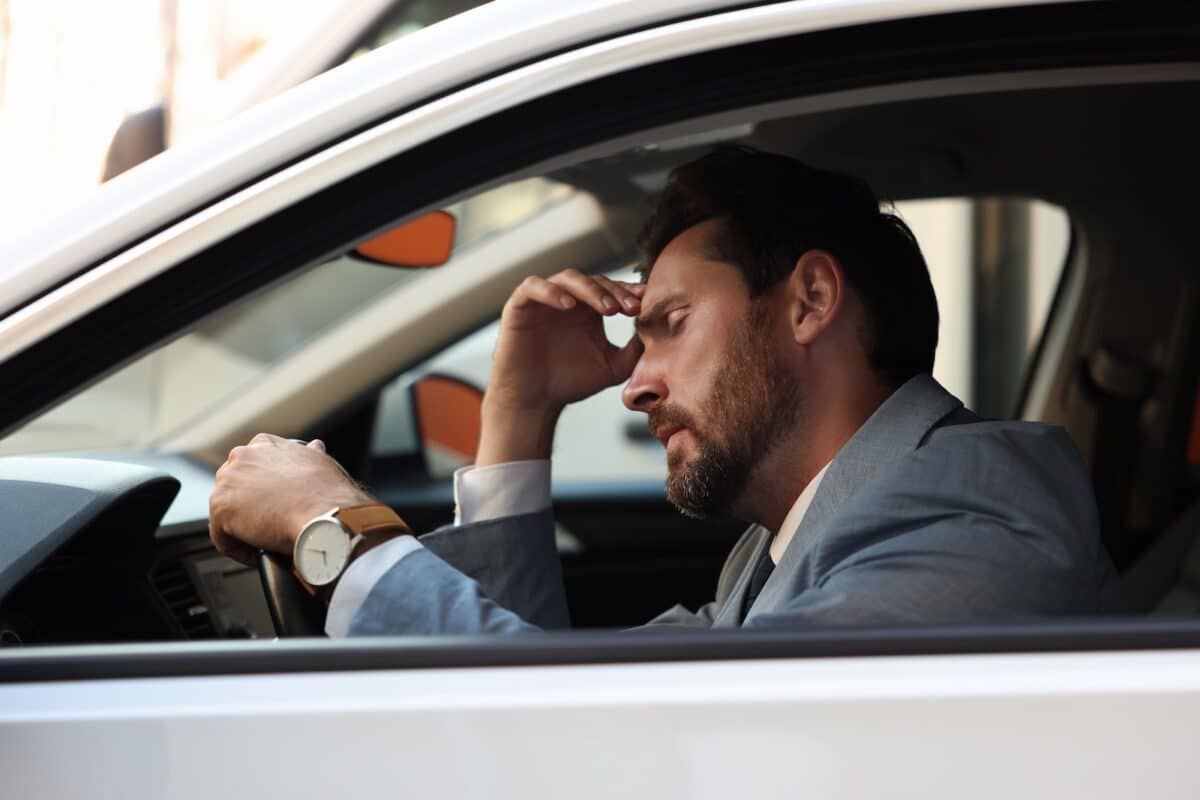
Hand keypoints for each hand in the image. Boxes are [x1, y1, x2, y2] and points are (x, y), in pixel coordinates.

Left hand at [208, 434, 374, 564]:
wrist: (325, 517)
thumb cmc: (329, 494)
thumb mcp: (321, 463)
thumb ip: (310, 455)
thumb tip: (315, 448)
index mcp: (264, 444)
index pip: (252, 467)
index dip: (263, 490)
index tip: (277, 504)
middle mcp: (242, 457)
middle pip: (235, 489)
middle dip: (250, 508)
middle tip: (271, 524)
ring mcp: (227, 482)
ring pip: (227, 513)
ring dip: (243, 530)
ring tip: (267, 542)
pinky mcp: (220, 509)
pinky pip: (222, 537)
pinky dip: (238, 549)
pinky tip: (259, 554)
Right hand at [477, 270, 643, 465]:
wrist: (535, 401)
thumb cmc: (570, 383)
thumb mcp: (613, 367)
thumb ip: (634, 350)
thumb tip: (654, 331)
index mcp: (589, 310)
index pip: (611, 290)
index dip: (629, 292)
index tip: (647, 302)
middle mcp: (568, 300)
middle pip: (595, 281)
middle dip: (615, 292)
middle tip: (631, 308)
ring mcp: (544, 300)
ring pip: (568, 278)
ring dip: (590, 290)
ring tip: (608, 309)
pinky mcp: (520, 305)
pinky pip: (533, 286)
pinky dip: (551, 291)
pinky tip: (569, 306)